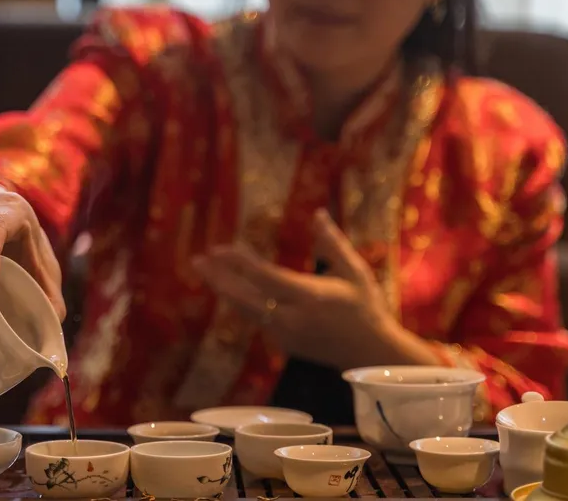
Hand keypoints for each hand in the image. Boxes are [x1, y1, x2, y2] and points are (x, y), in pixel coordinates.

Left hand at [193, 209, 400, 369]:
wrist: (370, 353)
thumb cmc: (366, 307)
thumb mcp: (355, 271)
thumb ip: (333, 243)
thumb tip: (318, 213)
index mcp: (310, 297)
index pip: (266, 277)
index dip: (240, 263)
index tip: (221, 247)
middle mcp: (292, 317)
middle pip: (246, 297)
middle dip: (219, 278)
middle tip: (197, 260)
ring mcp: (285, 334)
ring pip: (246, 310)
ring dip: (224, 290)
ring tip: (205, 272)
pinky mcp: (283, 344)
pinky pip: (256, 319)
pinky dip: (241, 302)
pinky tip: (229, 288)